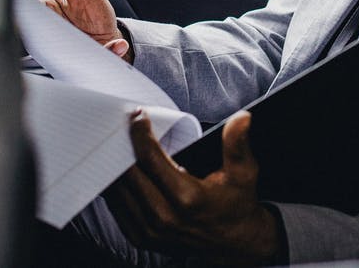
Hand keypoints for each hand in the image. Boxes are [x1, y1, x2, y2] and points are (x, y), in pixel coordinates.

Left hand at [105, 110, 282, 265]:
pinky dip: (116, 186)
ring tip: (119, 144)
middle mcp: (164, 217)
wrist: (234, 242)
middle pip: (127, 174)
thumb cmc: (237, 203)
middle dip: (122, 146)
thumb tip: (242, 118)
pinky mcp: (141, 238)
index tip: (139, 116)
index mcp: (188, 198)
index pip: (150, 159)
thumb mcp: (244, 173)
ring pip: (117, 191)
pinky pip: (117, 207)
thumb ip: (238, 144)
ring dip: (114, 166)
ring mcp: (150, 231)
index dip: (141, 133)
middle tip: (123, 125)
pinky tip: (120, 170)